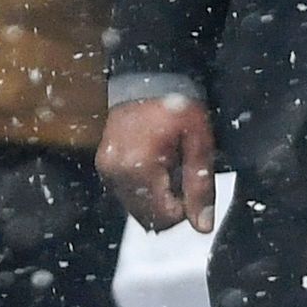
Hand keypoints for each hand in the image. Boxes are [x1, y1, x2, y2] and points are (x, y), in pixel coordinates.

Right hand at [98, 96, 218, 232]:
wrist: (145, 79)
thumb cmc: (174, 104)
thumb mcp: (199, 143)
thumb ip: (200, 187)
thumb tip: (203, 226)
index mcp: (138, 167)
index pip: (164, 218)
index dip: (185, 208)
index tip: (190, 182)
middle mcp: (116, 172)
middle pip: (148, 219)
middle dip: (170, 206)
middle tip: (180, 174)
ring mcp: (106, 170)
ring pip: (136, 211)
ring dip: (157, 200)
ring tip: (167, 167)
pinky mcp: (104, 166)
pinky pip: (126, 196)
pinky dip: (143, 191)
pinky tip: (153, 167)